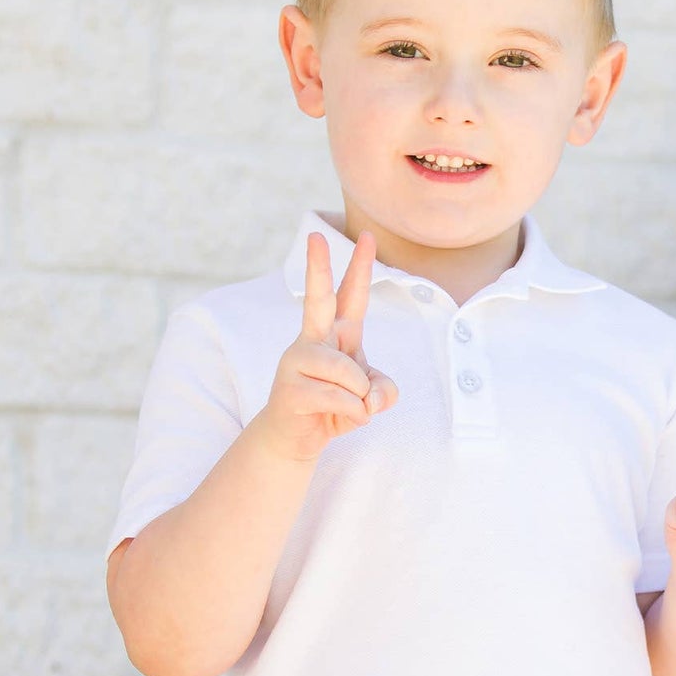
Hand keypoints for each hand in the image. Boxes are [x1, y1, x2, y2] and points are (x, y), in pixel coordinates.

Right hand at [255, 230, 398, 461]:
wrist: (294, 439)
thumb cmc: (332, 409)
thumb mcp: (370, 397)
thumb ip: (384, 390)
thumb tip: (371, 394)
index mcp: (335, 333)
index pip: (350, 296)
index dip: (360, 267)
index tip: (366, 236)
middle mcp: (313, 339)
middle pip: (318, 300)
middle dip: (318, 268)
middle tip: (315, 236)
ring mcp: (297, 361)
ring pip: (350, 373)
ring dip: (360, 398)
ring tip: (348, 408)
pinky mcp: (291, 388)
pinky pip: (341, 397)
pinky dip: (352, 414)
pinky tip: (339, 420)